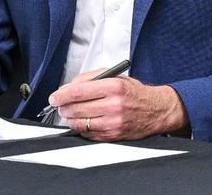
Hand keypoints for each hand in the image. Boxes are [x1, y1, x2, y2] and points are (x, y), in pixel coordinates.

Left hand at [49, 69, 187, 140]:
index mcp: (114, 86)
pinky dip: (81, 128)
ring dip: (70, 118)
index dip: (61, 95)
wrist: (156, 110)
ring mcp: (112, 122)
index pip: (78, 92)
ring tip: (72, 112)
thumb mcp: (116, 77)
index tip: (54, 97)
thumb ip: (91, 78)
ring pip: (79, 123)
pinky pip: (87, 134)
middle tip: (62, 105)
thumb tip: (68, 87)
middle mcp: (113, 105)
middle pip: (75, 108)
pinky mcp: (112, 135)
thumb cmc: (135, 93)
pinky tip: (85, 121)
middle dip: (63, 107)